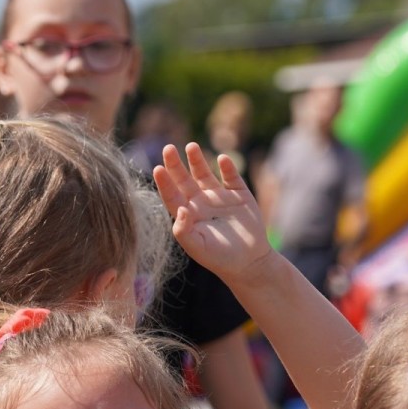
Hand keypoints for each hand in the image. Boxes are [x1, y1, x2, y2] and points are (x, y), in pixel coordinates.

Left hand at [152, 143, 271, 279]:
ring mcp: (219, 197)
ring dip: (197, 160)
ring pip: (204, 174)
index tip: (158, 169)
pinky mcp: (239, 195)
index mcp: (187, 215)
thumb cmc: (220, 258)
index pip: (171, 196)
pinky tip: (222, 159)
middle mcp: (200, 203)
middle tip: (168, 148)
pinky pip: (231, 177)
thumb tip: (181, 209)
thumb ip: (183, 230)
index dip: (164, 183)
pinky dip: (227, 167)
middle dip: (175, 164)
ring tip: (191, 146)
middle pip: (184, 179)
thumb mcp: (197, 247)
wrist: (250, 262)